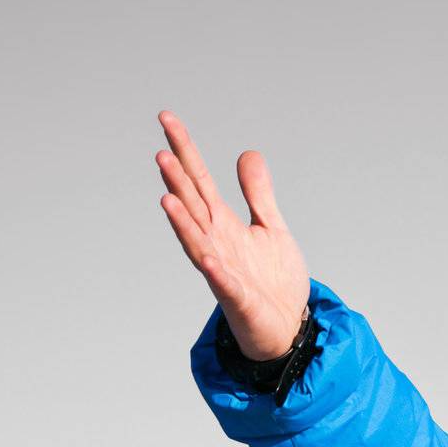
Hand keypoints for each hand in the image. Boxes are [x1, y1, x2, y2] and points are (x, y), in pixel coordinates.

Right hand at [155, 110, 308, 359]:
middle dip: (177, 183)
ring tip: (167, 198)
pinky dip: (216, 273)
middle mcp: (217, 244)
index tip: (167, 119)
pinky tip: (208, 258)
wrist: (286, 328)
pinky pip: (225, 285)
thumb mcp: (272, 228)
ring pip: (198, 244)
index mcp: (224, 225)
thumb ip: (258, 193)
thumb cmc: (273, 281)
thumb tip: (248, 153)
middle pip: (193, 207)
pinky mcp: (239, 299)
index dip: (185, 151)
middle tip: (161, 153)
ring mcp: (224, 272)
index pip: (199, 181)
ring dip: (183, 223)